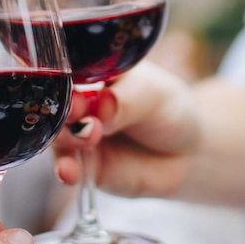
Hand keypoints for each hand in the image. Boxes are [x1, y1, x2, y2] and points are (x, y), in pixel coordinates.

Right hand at [53, 61, 200, 198]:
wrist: (188, 153)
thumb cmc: (169, 111)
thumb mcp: (153, 95)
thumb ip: (126, 101)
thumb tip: (102, 105)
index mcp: (92, 73)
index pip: (67, 70)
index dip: (66, 79)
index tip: (76, 89)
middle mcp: (80, 103)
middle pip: (56, 104)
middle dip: (64, 110)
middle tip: (81, 113)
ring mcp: (79, 134)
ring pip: (57, 135)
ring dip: (65, 138)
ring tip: (88, 137)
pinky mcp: (83, 165)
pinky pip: (66, 167)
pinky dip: (65, 170)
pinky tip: (70, 172)